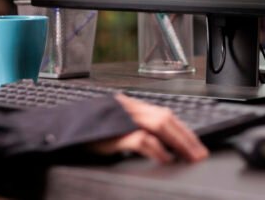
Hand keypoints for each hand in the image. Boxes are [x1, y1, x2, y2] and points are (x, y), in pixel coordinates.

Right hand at [89, 94, 208, 163]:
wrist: (65, 130)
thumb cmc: (90, 132)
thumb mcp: (115, 128)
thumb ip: (134, 130)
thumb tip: (161, 146)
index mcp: (130, 106)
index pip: (164, 114)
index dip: (183, 130)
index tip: (197, 146)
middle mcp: (128, 108)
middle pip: (165, 117)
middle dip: (186, 137)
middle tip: (199, 154)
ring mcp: (121, 118)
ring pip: (158, 123)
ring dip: (178, 141)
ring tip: (189, 157)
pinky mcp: (114, 134)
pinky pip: (140, 138)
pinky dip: (156, 148)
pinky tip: (165, 158)